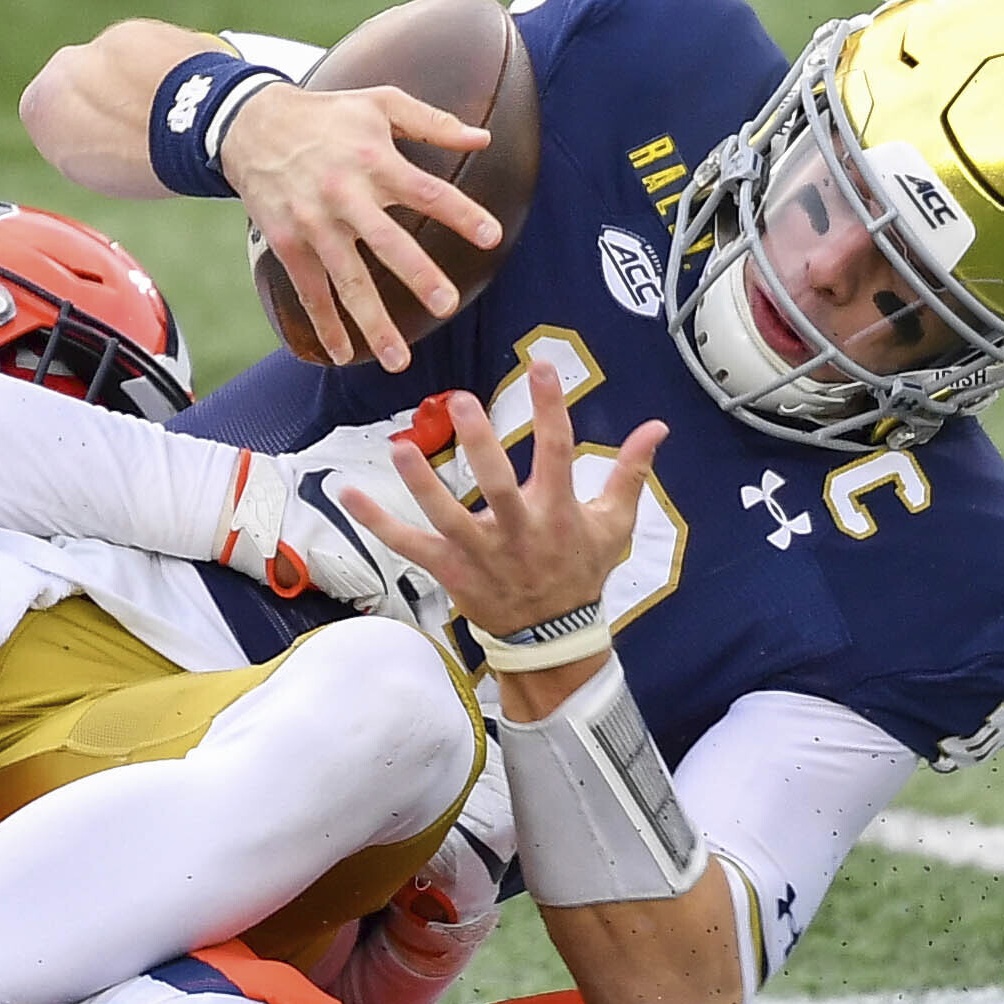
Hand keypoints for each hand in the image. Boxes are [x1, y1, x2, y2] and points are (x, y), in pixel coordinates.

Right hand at [219, 83, 500, 371]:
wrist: (252, 125)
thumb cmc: (328, 115)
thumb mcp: (381, 103)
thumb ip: (434, 122)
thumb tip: (484, 139)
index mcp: (375, 161)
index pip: (427, 191)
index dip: (461, 213)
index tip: (492, 238)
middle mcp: (345, 195)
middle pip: (386, 241)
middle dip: (417, 274)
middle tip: (446, 304)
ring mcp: (314, 224)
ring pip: (347, 280)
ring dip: (372, 322)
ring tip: (398, 359)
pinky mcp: (288, 244)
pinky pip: (310, 292)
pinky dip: (325, 325)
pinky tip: (343, 354)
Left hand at [338, 357, 666, 637]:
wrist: (552, 637)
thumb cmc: (581, 572)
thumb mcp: (614, 525)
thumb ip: (630, 472)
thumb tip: (657, 426)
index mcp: (558, 512)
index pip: (556, 452)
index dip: (550, 408)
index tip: (540, 366)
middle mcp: (517, 531)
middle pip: (497, 484)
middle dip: (480, 443)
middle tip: (460, 400)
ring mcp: (479, 552)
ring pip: (445, 515)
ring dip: (420, 482)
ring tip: (399, 446)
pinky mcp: (449, 569)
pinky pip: (406, 544)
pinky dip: (375, 522)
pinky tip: (346, 494)